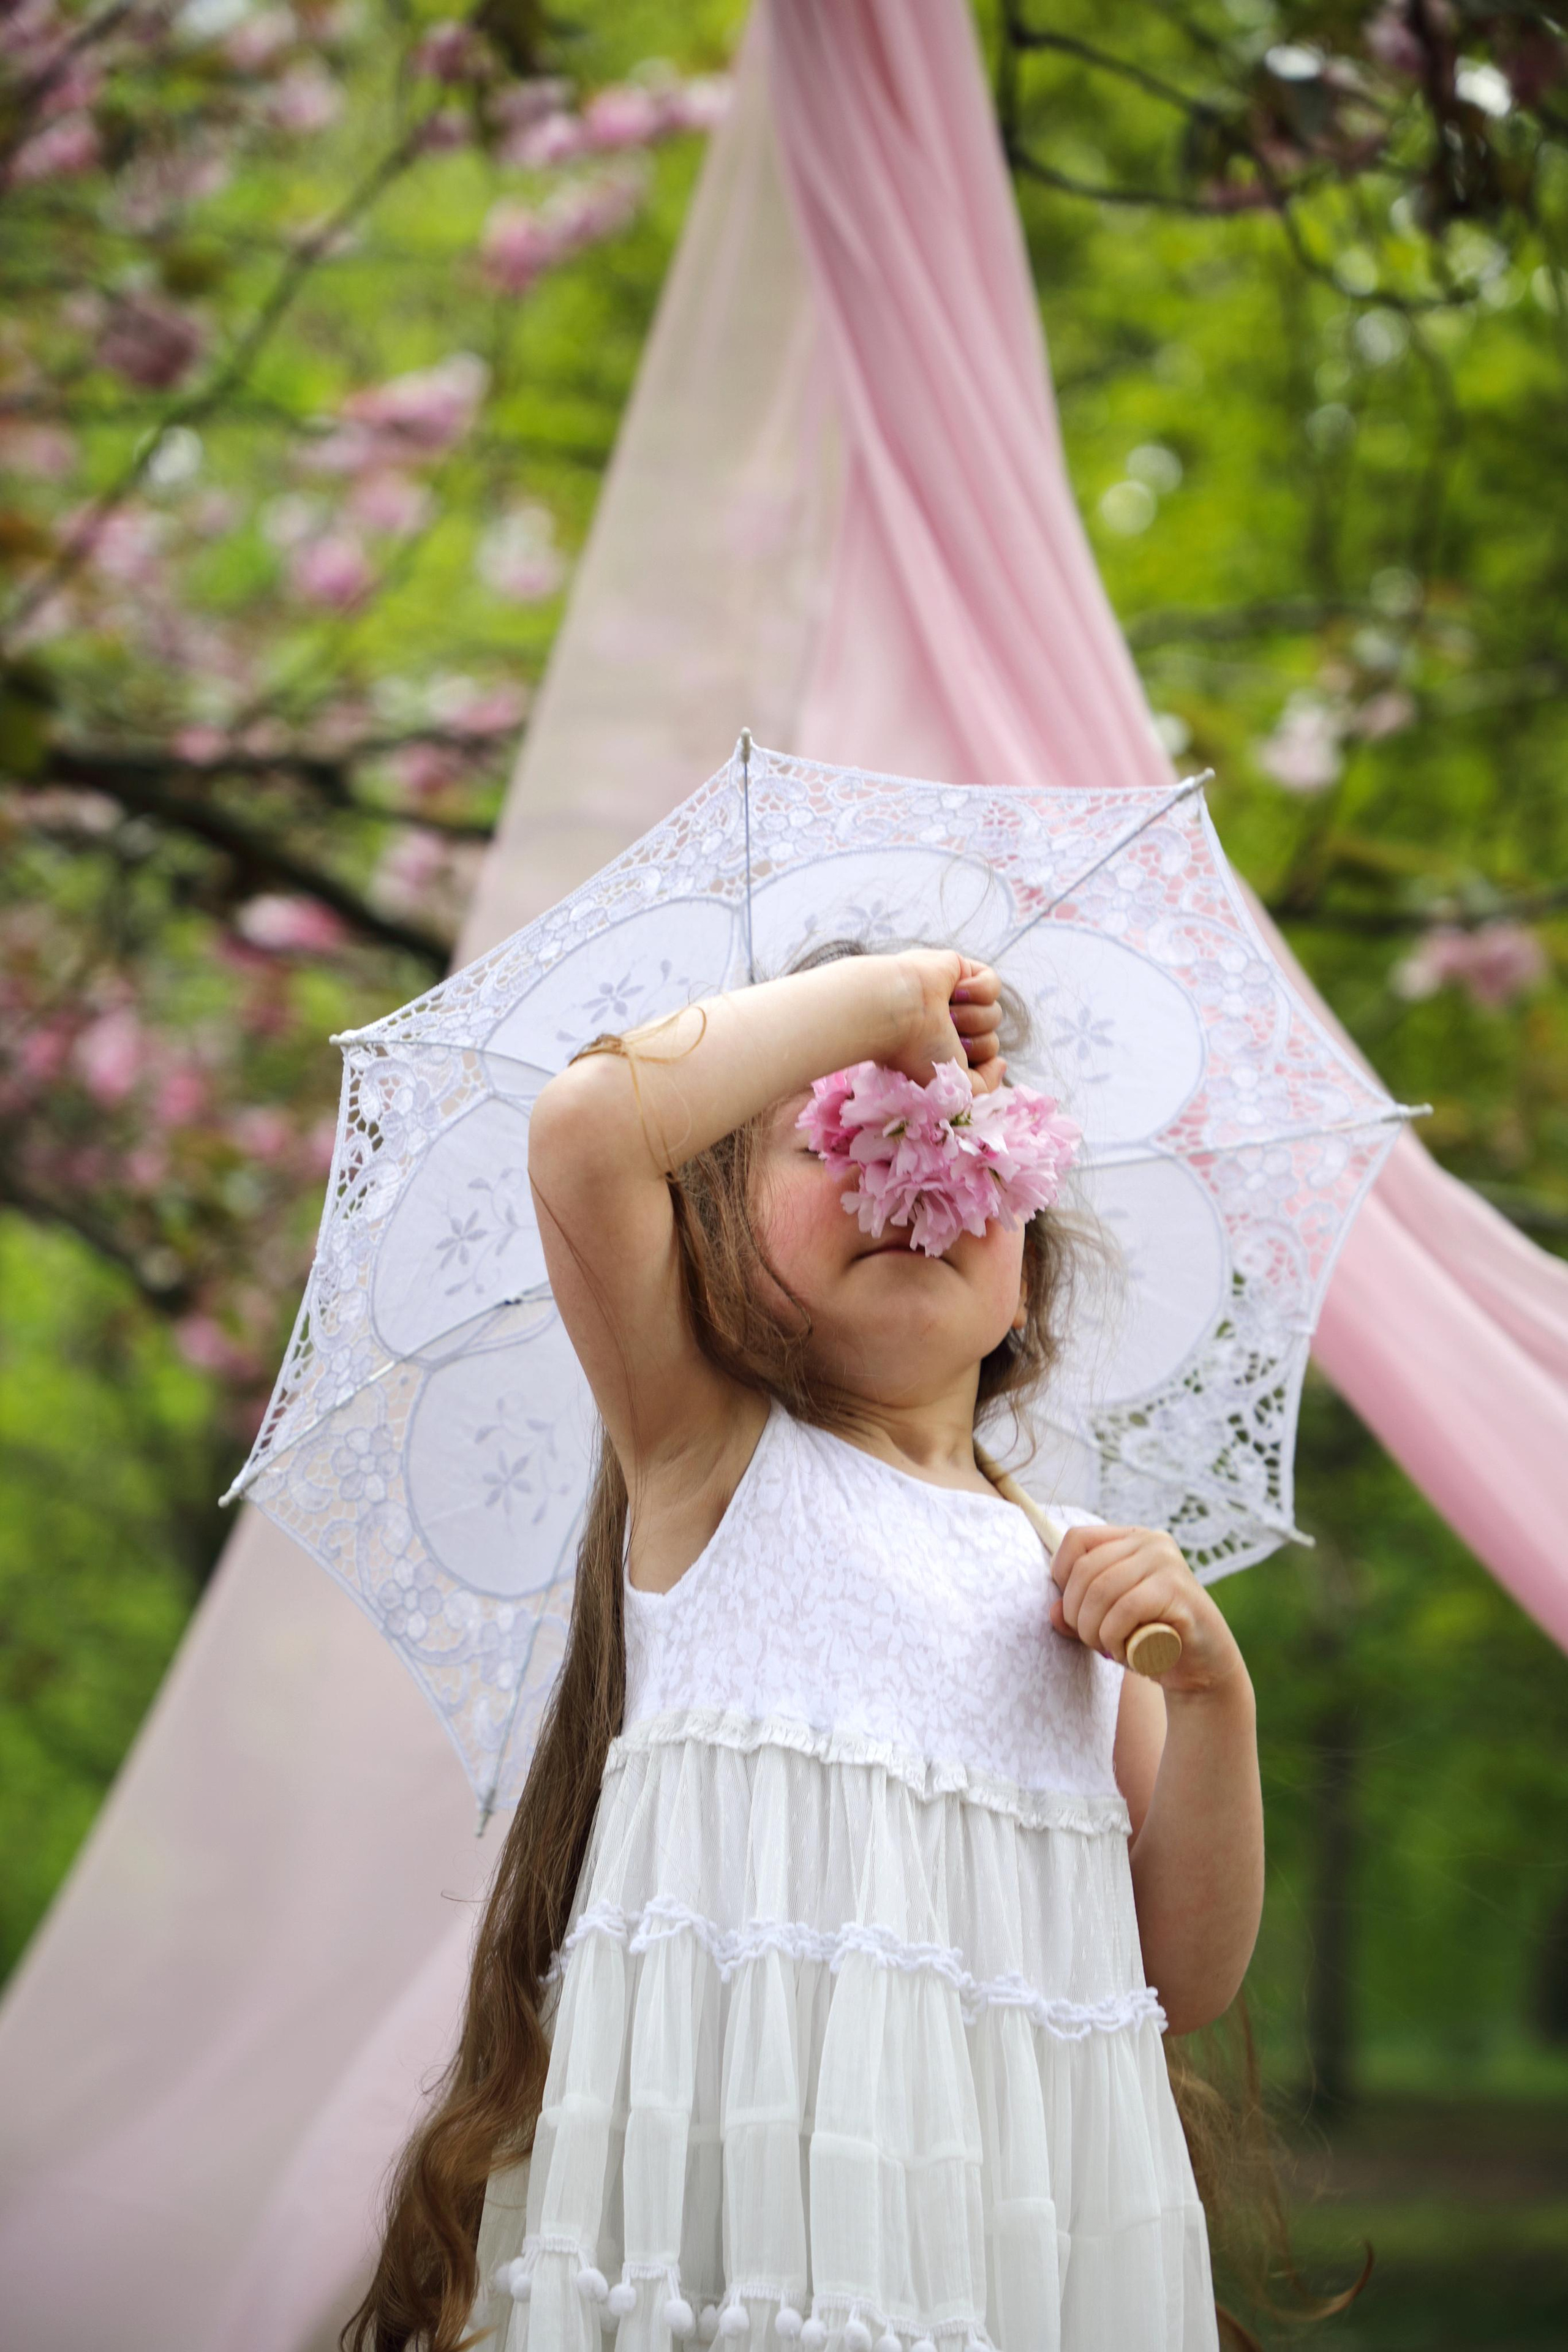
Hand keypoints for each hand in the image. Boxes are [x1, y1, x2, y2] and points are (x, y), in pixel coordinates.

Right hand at [889, 950, 1005, 1094]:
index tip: (948, 1061)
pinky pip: (992, 983)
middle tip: (944, 1033)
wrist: (898, 1012)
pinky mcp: (958, 969)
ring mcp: (952, 998)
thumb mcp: (955, 1087)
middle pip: (989, 1040)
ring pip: (993, 1014)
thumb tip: (1002, 1063)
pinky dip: (979, 990)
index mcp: (940, 1053)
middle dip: (974, 1043)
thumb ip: (985, 1086)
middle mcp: (945, 1027)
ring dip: (973, 1018)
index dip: (973, 1064)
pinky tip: (954, 990)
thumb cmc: (918, 1051)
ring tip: (945, 1013)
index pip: (979, 1061)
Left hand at [1049, 1523, 1246, 1697]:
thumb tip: (1053, 1612)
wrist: (1203, 1667)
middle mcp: (1150, 1542)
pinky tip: (1127, 1653)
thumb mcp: (1106, 1623)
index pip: (1077, 1539)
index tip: (1073, 1611)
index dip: (1062, 1576)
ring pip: (1101, 1590)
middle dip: (1077, 1615)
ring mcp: (1166, 1562)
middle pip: (1085, 1570)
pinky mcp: (1177, 1589)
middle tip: (1092, 1641)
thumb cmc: (1150, 1640)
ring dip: (1094, 1631)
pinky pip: (1125, 1609)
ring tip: (1109, 1649)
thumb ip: (1077, 1616)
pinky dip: (1115, 1638)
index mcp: (1131, 1539)